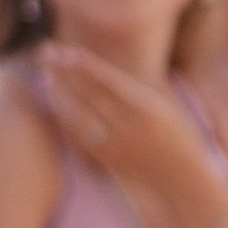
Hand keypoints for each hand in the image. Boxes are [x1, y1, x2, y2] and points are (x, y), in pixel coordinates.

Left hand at [32, 44, 220, 218]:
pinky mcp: (106, 159)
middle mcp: (129, 127)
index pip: (108, 82)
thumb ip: (130, 89)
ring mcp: (115, 145)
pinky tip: (56, 101)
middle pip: (88, 95)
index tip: (67, 49)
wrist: (181, 178)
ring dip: (59, 93)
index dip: (85, 65)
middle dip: (65, 72)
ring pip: (78, 115)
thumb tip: (93, 69)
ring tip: (46, 73)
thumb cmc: (174, 134)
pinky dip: (65, 115)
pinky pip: (78, 134)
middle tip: (46, 51)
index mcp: (146, 109)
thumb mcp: (161, 105)